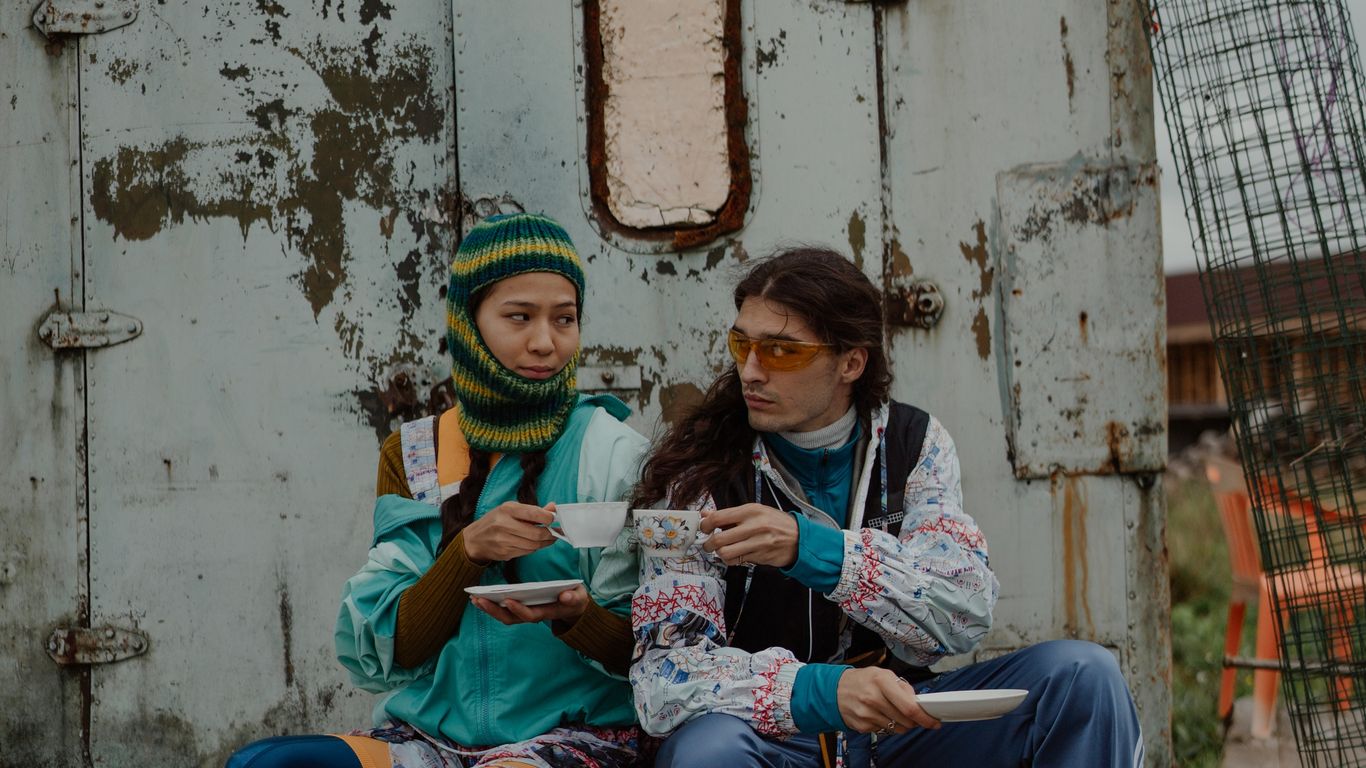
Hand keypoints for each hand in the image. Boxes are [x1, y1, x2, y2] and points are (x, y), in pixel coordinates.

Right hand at [463, 501, 555, 563]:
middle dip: (550, 534)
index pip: (533, 513)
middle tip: (556, 532)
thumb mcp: (511, 509)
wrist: (475, 539)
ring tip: (549, 538)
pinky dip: (534, 548)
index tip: (554, 518)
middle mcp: (504, 525)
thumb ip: (533, 510)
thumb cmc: (495, 521)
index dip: (548, 517)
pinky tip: (535, 543)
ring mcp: (504, 541)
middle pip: (536, 533)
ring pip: (533, 545)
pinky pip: (527, 552)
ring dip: (545, 542)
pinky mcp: (505, 553)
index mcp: (507, 510)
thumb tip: (553, 508)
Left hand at [470, 585, 590, 625]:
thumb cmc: (575, 600)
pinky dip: (491, 605)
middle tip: (479, 599)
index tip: (508, 600)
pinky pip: (504, 611)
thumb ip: (574, 597)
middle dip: (494, 610)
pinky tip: (480, 597)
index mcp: (547, 612)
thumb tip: (566, 596)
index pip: (530, 615)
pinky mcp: (521, 610)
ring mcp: (525, 614)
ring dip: (489, 609)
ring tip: (475, 598)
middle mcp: (534, 616)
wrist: (574, 608)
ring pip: (505, 616)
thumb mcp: (579, 597)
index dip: (519, 609)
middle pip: (511, 618)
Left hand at [700, 503, 799, 567]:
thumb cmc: (775, 523)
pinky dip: (731, 559)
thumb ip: (729, 514)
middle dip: (708, 544)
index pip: (718, 518)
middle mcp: (754, 526)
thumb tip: (706, 515)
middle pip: (719, 539)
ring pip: (725, 553)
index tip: (704, 528)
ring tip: (722, 550)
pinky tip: (735, 554)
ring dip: (719, 554)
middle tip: (708, 544)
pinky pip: (736, 561)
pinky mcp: (760, 557)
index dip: (705, 525)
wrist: (799, 538)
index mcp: (750, 510)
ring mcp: (758, 543)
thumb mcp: (754, 511)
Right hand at [836, 667, 940, 734]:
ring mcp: (867, 714)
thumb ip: (903, 687)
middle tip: (913, 715)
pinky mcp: (863, 726)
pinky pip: (885, 731)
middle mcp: (873, 698)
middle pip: (906, 721)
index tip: (933, 721)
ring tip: (893, 712)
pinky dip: (888, 725)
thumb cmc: (862, 681)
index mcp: (881, 681)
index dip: (925, 717)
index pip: (909, 707)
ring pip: (897, 729)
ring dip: (902, 724)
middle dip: (915, 721)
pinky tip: (880, 715)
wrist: (835, 690)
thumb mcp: (882, 674)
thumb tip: (919, 702)